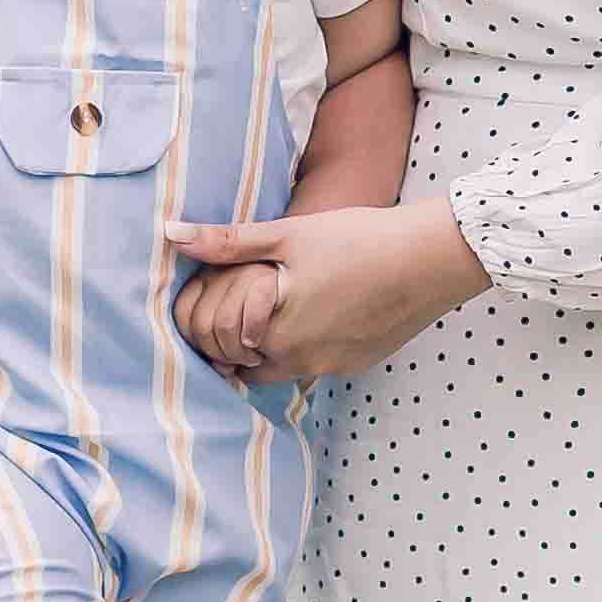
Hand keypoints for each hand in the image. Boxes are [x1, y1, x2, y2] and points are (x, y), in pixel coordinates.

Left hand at [164, 200, 488, 381]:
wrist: (430, 258)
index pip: (215, 344)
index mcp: (273, 332)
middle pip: (243, 361)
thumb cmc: (358, 240)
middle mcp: (299, 362)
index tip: (210, 295)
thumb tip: (170, 233)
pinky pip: (312, 363)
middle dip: (232, 336)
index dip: (205, 320)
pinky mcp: (356, 364)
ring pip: (278, 366)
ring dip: (267, 342)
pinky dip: (302, 344)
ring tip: (274, 303)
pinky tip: (315, 309)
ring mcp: (330, 367)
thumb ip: (226, 242)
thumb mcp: (287, 235)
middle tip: (239, 298)